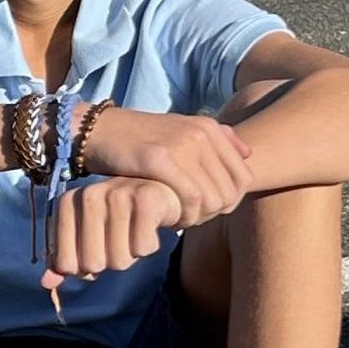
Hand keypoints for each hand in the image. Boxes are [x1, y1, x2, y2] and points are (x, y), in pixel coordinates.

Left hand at [40, 176, 182, 290]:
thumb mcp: (85, 235)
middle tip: (118, 240)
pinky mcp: (146, 199)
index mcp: (66, 204)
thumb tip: (46, 284)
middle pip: (93, 264)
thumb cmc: (116, 218)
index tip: (95, 249)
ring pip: (119, 260)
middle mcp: (88, 195)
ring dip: (130, 255)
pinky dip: (148, 246)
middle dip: (109, 262)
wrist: (158, 192)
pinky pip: (142, 249)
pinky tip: (148, 228)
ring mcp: (117, 194)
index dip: (84, 268)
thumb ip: (64, 259)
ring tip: (133, 232)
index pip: (66, 265)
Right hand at [76, 107, 252, 227]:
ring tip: (180, 219)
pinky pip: (190, 198)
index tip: (210, 211)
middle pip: (229, 192)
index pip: (244, 176)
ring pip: (212, 198)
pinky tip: (169, 219)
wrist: (101, 131)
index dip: (232, 202)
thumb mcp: (182, 129)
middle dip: (213, 213)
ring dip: (198, 218)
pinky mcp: (158, 159)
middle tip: (192, 219)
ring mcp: (180, 145)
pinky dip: (184, 215)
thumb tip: (247, 154)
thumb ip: (217, 139)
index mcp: (209, 128)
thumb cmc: (143, 138)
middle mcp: (199, 134)